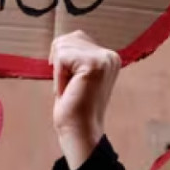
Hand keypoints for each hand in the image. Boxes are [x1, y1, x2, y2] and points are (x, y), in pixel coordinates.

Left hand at [50, 31, 119, 169]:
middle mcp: (110, 55)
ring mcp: (104, 59)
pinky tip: (69, 90)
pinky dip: (58, 76)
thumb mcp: (75, 74)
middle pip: (67, 39)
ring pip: (62, 46)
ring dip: (59, 71)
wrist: (80, 131)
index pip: (74, 38)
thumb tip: (59, 39)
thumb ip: (75, 55)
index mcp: (109, 57)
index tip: (72, 83)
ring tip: (70, 89)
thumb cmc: (74, 107)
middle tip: (70, 87)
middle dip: (59, 64)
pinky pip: (61, 57)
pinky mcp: (94, 64)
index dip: (62, 60)